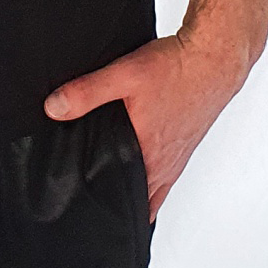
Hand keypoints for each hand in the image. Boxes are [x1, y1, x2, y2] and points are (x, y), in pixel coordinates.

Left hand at [43, 29, 251, 219]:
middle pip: (138, 198)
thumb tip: (53, 109)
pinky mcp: (184, 146)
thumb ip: (86, 93)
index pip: (124, 199)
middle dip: (114, 200)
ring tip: (109, 184)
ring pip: (152, 188)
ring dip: (133, 189)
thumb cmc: (176, 69)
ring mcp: (177, 158)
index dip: (102, 205)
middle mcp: (166, 165)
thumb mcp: (124, 75)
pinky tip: (137, 160)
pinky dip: (149, 176)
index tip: (81, 209)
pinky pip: (165, 175)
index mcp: (149, 156)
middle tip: (89, 200)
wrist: (214, 58)